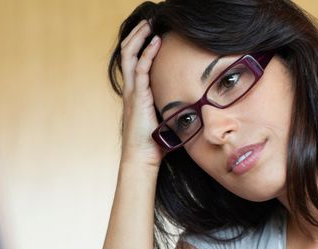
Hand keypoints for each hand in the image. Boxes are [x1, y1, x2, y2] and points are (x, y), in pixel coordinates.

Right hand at [119, 20, 164, 167]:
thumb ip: (170, 108)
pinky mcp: (137, 97)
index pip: (133, 61)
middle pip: (127, 53)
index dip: (140, 45)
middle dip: (137, 35)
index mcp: (135, 93)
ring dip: (139, 37)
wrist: (142, 158)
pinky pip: (140, 69)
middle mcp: (130, 89)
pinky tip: (156, 42)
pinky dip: (147, 53)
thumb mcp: (163, 120)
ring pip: (129, 56)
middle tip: (148, 22)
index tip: (152, 33)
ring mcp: (132, 92)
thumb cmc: (154, 144)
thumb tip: (190, 105)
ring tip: (149, 25)